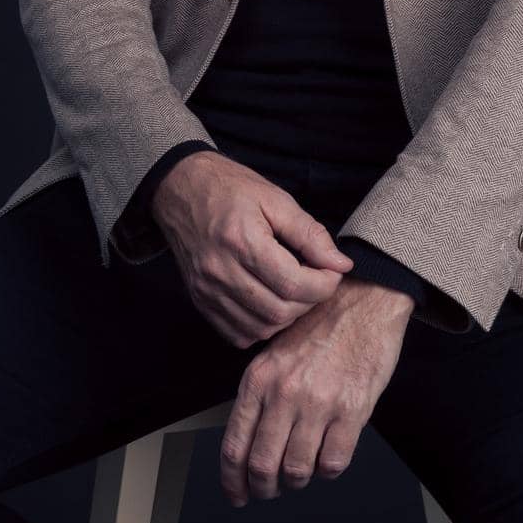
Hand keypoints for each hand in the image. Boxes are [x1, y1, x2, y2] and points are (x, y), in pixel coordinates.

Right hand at [151, 149, 355, 346]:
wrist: (181, 188)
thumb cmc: (231, 188)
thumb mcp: (276, 199)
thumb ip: (310, 234)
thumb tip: (340, 264)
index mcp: (241, 240)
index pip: (293, 283)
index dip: (324, 284)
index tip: (333, 271)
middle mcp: (220, 270)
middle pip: (278, 311)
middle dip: (309, 301)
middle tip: (317, 279)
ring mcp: (206, 290)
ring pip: (260, 328)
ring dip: (287, 316)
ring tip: (295, 289)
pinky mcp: (199, 301)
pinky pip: (238, 334)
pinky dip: (261, 325)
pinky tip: (270, 301)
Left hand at [219, 275, 413, 507]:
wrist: (364, 300)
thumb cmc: (321, 323)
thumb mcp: (275, 351)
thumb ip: (260, 393)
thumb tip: (249, 442)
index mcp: (259, 378)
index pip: (234, 446)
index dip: (232, 481)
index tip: (237, 494)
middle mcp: (284, 393)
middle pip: (262, 467)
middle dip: (264, 489)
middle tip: (269, 491)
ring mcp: (318, 403)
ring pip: (297, 471)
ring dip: (298, 480)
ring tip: (302, 470)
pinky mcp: (351, 410)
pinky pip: (333, 463)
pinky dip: (328, 470)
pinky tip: (329, 454)